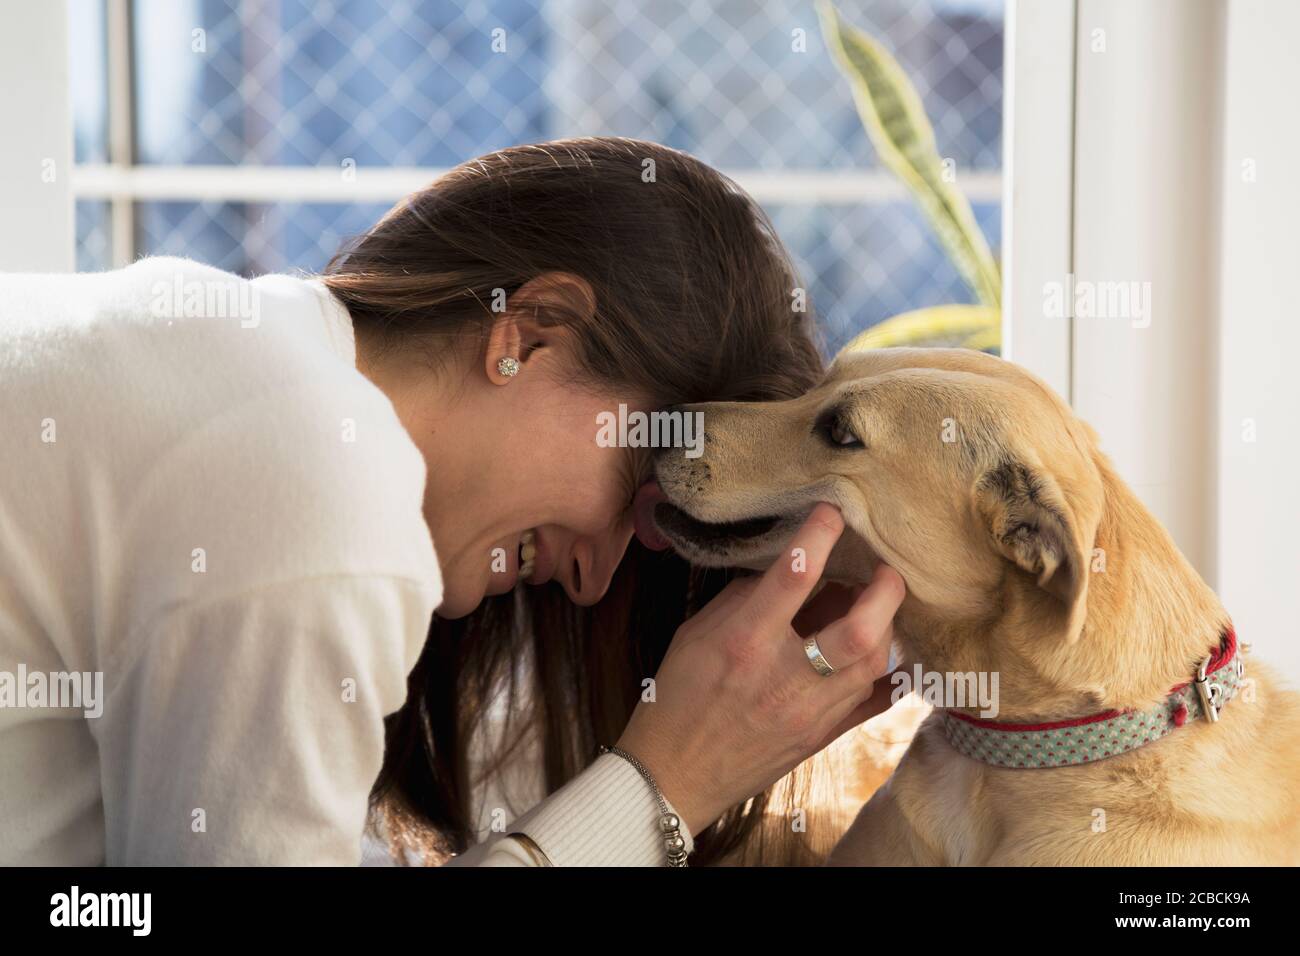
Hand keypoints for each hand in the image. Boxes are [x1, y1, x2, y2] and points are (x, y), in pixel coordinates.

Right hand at [616, 503, 905, 835]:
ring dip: (887, 626)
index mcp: (745, 643)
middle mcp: (785, 678)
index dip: (820, 535)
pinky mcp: (825, 737)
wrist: (676, 774)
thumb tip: (786, 569)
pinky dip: (891, 672)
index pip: (794, 576)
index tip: (833, 512)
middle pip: (859, 631)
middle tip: (886, 568)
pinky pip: (878, 702)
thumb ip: (744, 597)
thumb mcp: (696, 633)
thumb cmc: (679, 697)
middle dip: (884, 591)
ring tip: (879, 604)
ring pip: (875, 664)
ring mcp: (811, 712)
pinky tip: (889, 651)